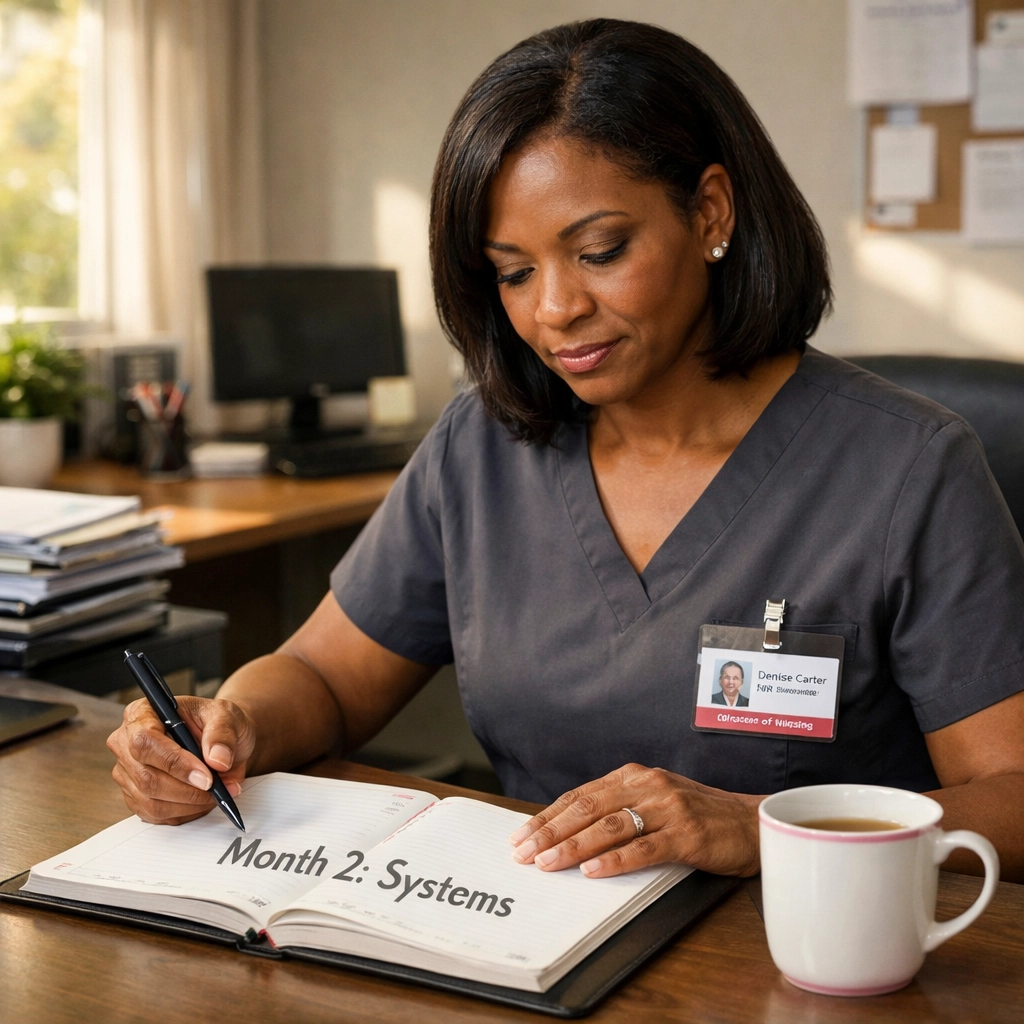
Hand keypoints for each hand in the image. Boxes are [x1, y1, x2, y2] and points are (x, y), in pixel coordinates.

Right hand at [106, 696, 255, 824]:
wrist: (217, 739)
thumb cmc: (215, 722)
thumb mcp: (226, 716)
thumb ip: (222, 734)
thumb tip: (217, 760)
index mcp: (143, 713)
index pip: (145, 741)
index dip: (175, 762)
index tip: (206, 777)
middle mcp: (126, 742)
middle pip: (146, 777)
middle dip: (186, 789)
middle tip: (216, 789)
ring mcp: (127, 771)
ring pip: (150, 800)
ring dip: (188, 804)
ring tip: (215, 794)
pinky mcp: (134, 794)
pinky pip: (154, 814)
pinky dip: (183, 813)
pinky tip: (201, 801)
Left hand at [509, 763, 761, 877]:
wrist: (753, 823)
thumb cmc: (699, 816)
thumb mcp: (654, 802)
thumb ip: (618, 809)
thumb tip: (568, 831)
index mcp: (634, 776)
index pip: (580, 796)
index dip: (548, 816)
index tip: (522, 836)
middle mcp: (648, 785)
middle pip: (588, 808)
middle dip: (551, 831)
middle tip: (523, 852)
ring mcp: (668, 808)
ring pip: (610, 826)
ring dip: (574, 846)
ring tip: (547, 863)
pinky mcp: (687, 834)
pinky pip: (644, 848)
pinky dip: (615, 860)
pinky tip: (592, 871)